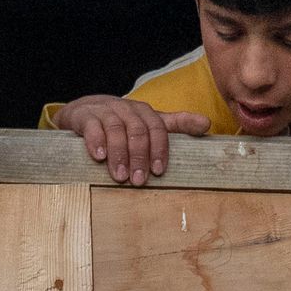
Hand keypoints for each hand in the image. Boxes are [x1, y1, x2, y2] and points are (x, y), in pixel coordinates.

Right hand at [50, 93, 209, 184]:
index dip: (160, 149)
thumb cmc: (121, 121)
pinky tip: (99, 156)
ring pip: (116, 130)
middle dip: (139, 157)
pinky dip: (96, 142)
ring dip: (119, 154)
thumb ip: (176, 124)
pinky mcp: (85, 116)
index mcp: (145, 112)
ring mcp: (105, 111)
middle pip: (138, 131)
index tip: (159, 171)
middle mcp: (127, 109)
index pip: (157, 128)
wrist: (84, 111)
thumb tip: (207, 124)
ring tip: (120, 176)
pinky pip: (92, 127)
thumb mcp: (148, 122)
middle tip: (139, 181)